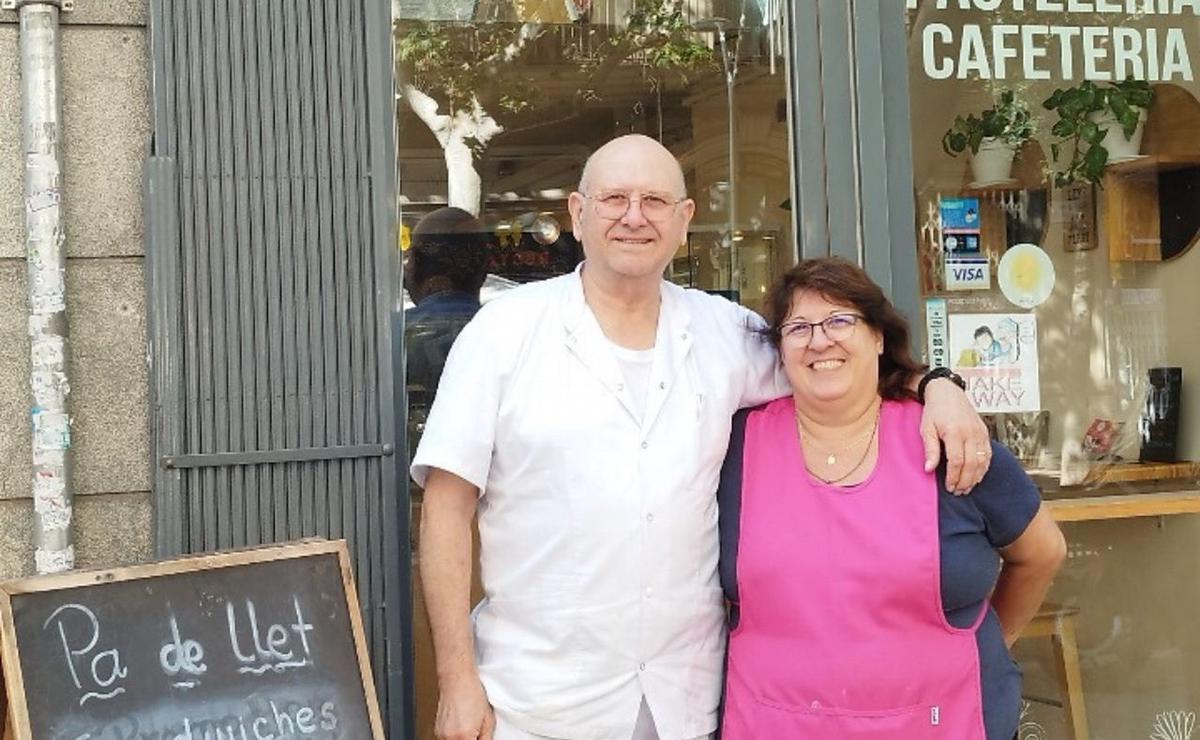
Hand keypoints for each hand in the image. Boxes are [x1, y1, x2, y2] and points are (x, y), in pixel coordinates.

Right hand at [435, 674, 495, 739]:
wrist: (457, 679)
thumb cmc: (472, 694)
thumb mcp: (488, 720)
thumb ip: (486, 739)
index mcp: (464, 736)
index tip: (480, 737)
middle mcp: (449, 737)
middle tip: (476, 733)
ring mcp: (440, 735)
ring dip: (463, 739)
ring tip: (470, 728)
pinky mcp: (437, 731)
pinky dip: (456, 737)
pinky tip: (462, 727)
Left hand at [920, 377, 990, 493]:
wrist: (948, 392)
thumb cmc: (935, 410)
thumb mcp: (926, 428)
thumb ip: (930, 449)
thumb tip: (929, 469)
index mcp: (954, 432)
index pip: (956, 461)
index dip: (954, 477)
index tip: (949, 487)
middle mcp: (970, 433)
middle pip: (972, 464)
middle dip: (965, 481)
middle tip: (958, 492)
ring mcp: (980, 433)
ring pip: (982, 461)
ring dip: (975, 478)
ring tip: (967, 488)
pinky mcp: (984, 432)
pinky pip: (988, 454)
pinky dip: (984, 468)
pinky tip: (977, 476)